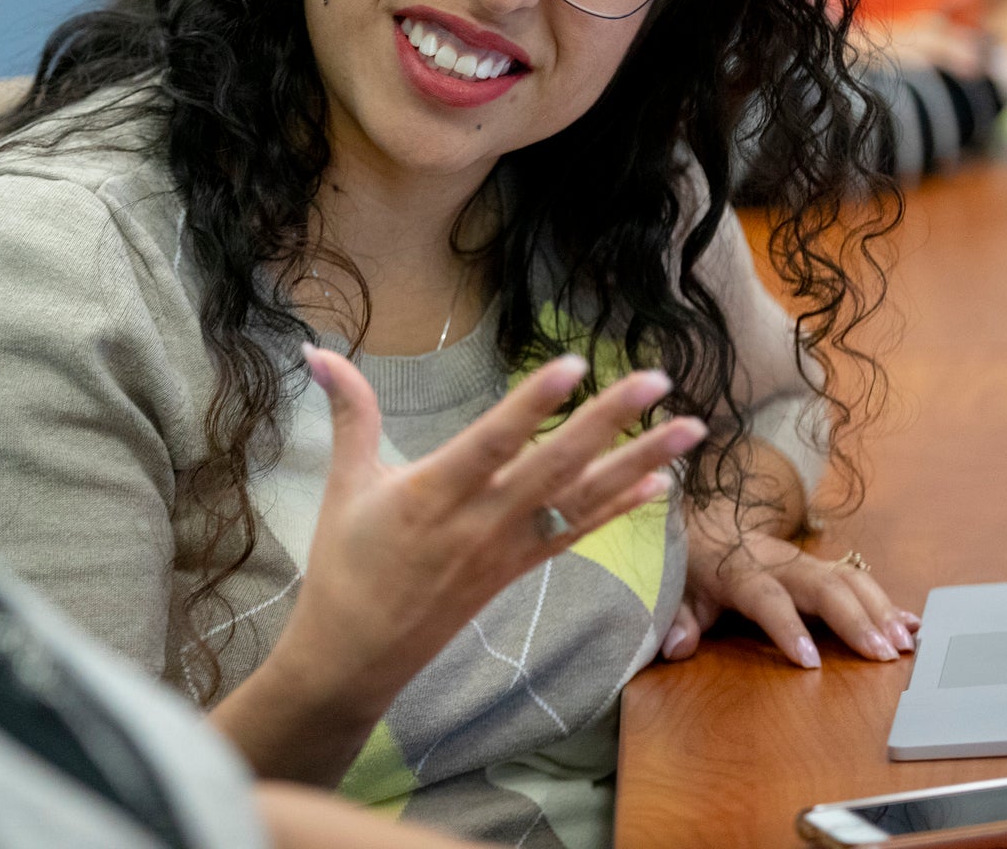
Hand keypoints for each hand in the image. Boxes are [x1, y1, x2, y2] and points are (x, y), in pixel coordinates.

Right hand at [212, 347, 706, 783]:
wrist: (358, 655)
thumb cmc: (346, 565)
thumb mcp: (344, 485)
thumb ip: (348, 413)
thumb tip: (316, 350)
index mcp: (431, 495)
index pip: (492, 443)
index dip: (532, 406)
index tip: (575, 366)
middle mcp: (480, 522)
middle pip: (555, 465)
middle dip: (610, 421)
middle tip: (659, 381)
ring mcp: (506, 549)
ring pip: (581, 498)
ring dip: (639, 462)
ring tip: (690, 430)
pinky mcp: (519, 569)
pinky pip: (577, 534)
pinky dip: (617, 506)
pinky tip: (658, 483)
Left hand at [661, 505, 920, 668]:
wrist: (707, 524)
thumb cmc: (693, 564)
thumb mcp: (675, 589)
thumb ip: (676, 618)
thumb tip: (675, 647)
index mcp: (739, 572)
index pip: (766, 597)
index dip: (787, 627)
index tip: (809, 662)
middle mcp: (778, 563)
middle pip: (822, 586)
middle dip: (855, 619)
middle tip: (883, 654)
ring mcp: (804, 562)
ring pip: (848, 578)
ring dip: (879, 610)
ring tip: (905, 643)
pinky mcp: (820, 566)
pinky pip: (858, 579)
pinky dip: (886, 602)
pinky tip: (911, 624)